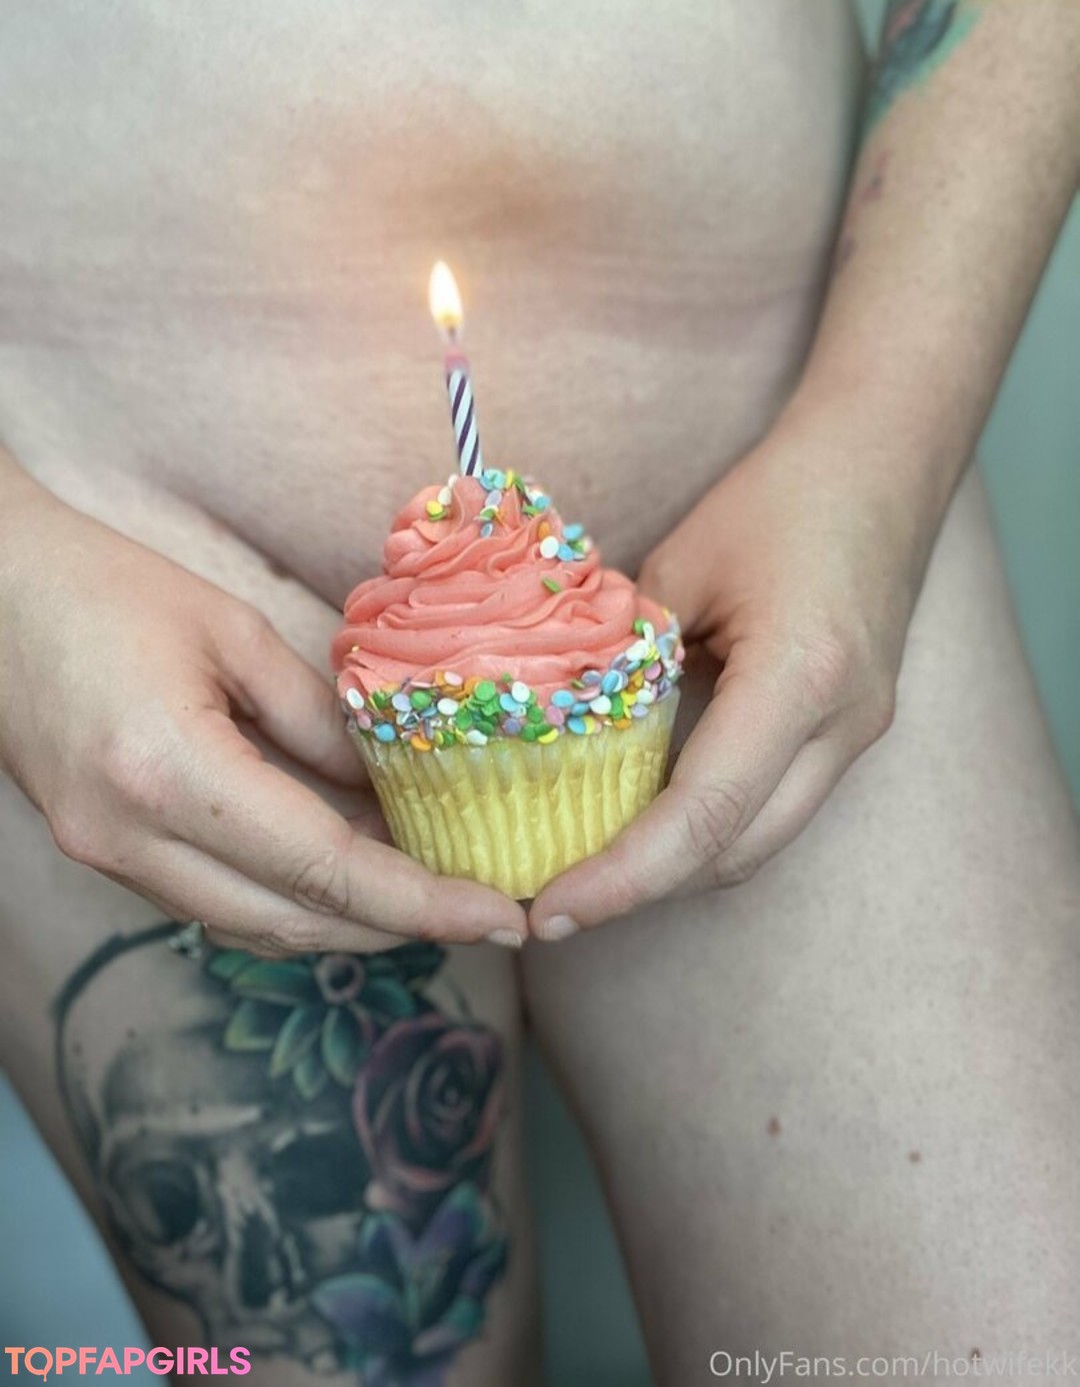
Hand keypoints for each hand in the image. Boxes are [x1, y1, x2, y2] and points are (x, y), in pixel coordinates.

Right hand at [0, 465, 526, 952]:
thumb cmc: (103, 588)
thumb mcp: (233, 633)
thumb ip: (320, 720)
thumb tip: (391, 791)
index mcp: (169, 772)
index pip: (324, 870)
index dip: (422, 904)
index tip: (500, 918)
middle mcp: (131, 840)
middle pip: (293, 921)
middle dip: (398, 928)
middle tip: (479, 912)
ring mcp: (108, 858)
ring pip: (253, 927)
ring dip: (346, 923)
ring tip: (427, 897)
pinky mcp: (104, 854)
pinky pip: (215, 903)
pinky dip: (290, 901)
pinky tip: (343, 875)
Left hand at [530, 404, 945, 935]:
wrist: (883, 463)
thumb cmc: (781, 496)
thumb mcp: (679, 564)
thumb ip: (628, 655)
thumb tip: (564, 726)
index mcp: (799, 677)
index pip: (704, 813)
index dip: (625, 876)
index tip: (553, 911)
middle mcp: (841, 726)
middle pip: (736, 852)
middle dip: (643, 890)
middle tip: (556, 904)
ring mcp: (857, 735)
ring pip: (759, 842)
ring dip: (677, 867)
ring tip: (591, 871)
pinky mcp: (850, 732)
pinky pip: (773, 808)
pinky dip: (708, 828)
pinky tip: (647, 819)